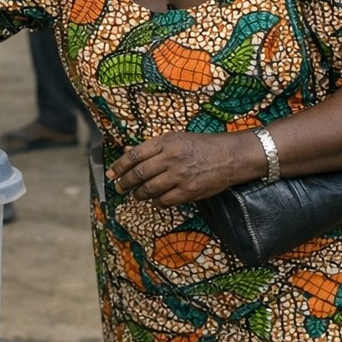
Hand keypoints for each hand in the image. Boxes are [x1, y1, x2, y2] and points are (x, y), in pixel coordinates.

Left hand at [106, 131, 247, 206]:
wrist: (230, 156)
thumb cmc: (202, 145)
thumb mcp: (176, 138)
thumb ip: (152, 147)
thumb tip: (127, 151)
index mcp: (165, 142)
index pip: (135, 155)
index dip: (119, 165)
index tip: (111, 173)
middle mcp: (170, 158)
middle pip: (139, 173)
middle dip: (125, 182)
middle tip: (119, 186)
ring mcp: (180, 176)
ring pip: (150, 189)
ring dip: (139, 194)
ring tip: (135, 195)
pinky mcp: (189, 191)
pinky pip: (165, 200)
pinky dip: (156, 202)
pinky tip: (154, 201)